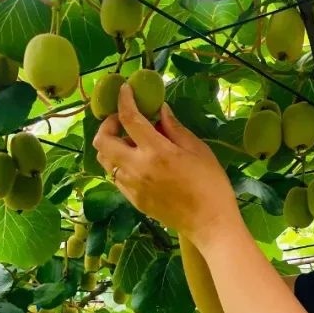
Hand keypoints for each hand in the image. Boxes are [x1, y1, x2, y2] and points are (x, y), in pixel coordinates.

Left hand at [92, 83, 238, 245]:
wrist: (209, 223)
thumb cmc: (211, 184)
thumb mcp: (198, 150)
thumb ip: (175, 128)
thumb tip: (160, 111)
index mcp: (156, 152)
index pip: (129, 118)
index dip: (124, 100)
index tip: (125, 89)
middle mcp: (137, 168)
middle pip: (102, 140)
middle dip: (108, 124)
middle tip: (125, 121)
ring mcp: (131, 186)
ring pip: (104, 160)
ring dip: (111, 145)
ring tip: (132, 142)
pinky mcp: (132, 199)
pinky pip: (115, 176)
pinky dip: (120, 163)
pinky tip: (138, 162)